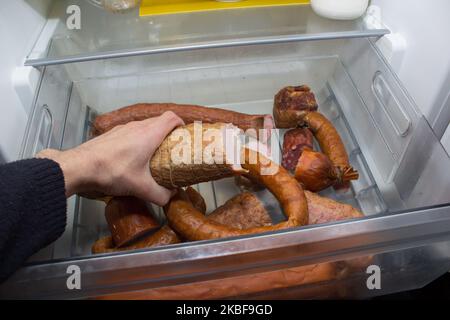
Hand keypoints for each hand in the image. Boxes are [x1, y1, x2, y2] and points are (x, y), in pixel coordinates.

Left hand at [36, 111, 183, 205]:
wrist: (80, 167)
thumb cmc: (113, 172)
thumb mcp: (140, 187)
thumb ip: (160, 195)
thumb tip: (171, 198)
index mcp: (149, 134)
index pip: (171, 118)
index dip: (181, 124)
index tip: (185, 136)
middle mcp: (137, 126)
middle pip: (159, 121)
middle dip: (169, 133)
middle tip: (173, 150)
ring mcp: (122, 128)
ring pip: (144, 126)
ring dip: (153, 137)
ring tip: (154, 155)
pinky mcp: (111, 134)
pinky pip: (131, 132)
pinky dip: (138, 140)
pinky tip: (132, 157)